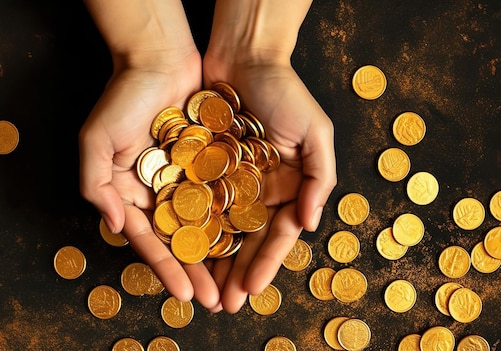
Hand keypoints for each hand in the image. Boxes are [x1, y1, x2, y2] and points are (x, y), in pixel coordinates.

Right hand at [80, 0, 220, 311]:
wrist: (159, 57)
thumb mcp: (95, 140)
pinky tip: (250, 243)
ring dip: (219, 256)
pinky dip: (234, 219)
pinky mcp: (212, 164)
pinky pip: (224, 196)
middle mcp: (160, 193)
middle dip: (197, 273)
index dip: (166, 268)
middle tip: (216, 302)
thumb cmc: (122, 98)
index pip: (149, 240)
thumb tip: (115, 227)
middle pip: (180, 241)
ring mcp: (187, 180)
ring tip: (236, 284)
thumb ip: (97, 185)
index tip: (185, 294)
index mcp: (132, 194)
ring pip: (206, 225)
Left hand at [203, 50, 336, 312]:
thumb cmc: (285, 92)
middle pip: (246, 240)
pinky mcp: (202, 169)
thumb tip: (309, 223)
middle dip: (235, 272)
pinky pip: (195, 202)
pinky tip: (182, 250)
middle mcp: (257, 190)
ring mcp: (229, 182)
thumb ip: (319, 177)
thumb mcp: (315, 131)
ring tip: (201, 288)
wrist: (244, 56)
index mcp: (286, 187)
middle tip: (222, 304)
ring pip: (219, 229)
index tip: (250, 290)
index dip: (265, 264)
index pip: (277, 236)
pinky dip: (190, 227)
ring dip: (211, 260)